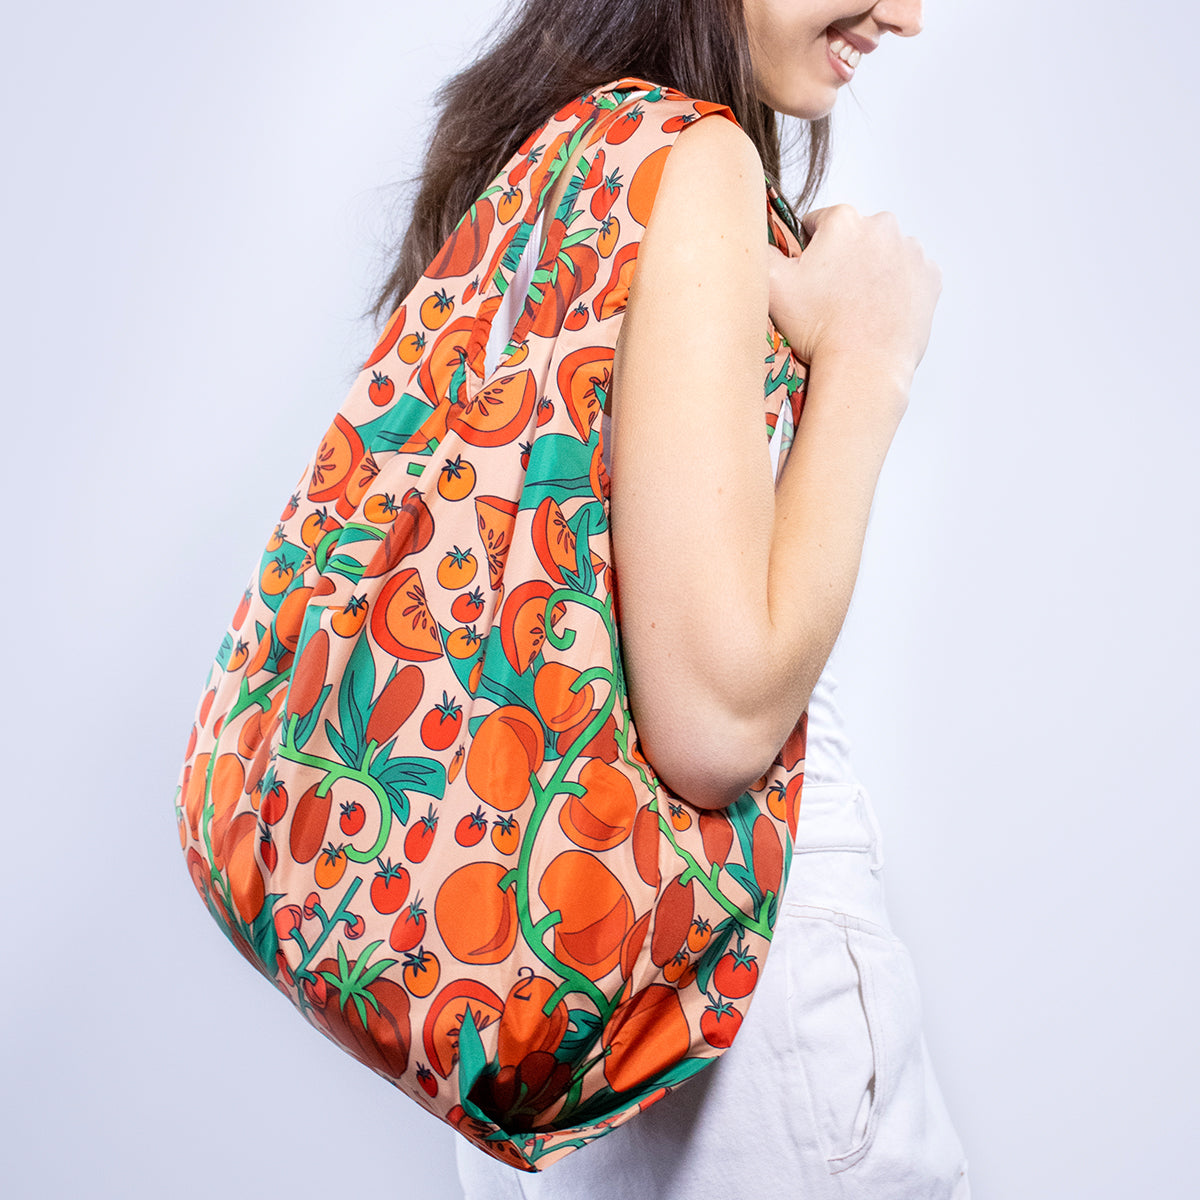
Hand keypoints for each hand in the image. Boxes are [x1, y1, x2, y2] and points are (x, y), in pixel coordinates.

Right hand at [767, 204, 942, 390]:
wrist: (864, 366)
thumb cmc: (818, 328)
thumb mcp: (771, 285)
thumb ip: (759, 251)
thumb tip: (756, 236)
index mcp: (843, 220)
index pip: (817, 224)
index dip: (808, 253)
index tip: (809, 281)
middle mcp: (882, 225)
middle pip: (854, 237)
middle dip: (842, 260)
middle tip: (831, 298)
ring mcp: (911, 251)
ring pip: (883, 255)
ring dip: (870, 273)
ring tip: (856, 307)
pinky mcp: (930, 276)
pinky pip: (908, 275)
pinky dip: (896, 289)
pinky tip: (879, 311)